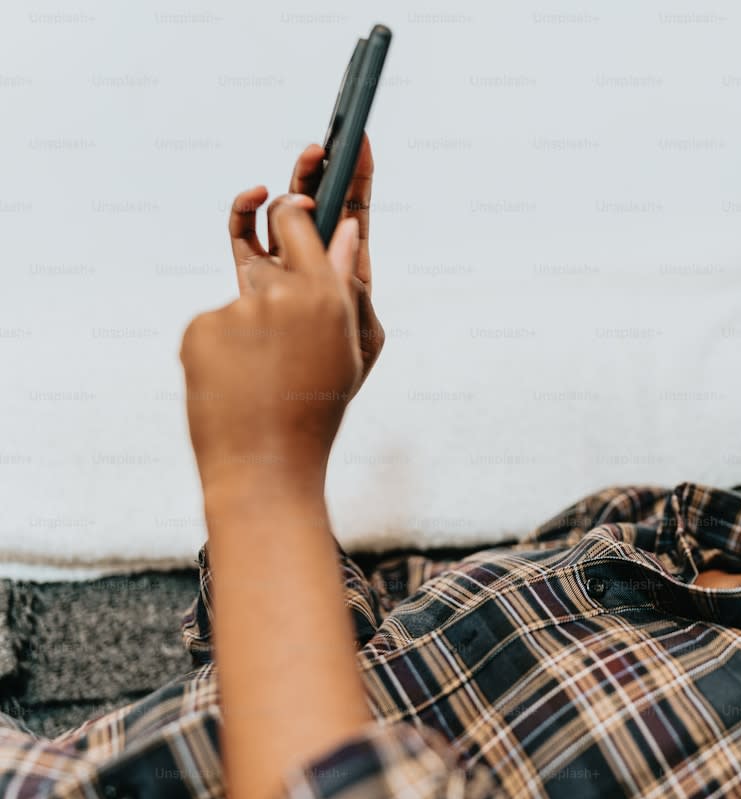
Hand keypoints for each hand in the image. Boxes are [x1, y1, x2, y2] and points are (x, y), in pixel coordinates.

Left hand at [182, 198, 364, 497]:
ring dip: (258, 328)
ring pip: (247, 298)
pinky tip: (241, 387)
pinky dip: (229, 350)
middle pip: (268, 250)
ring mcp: (234, 309)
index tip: (298, 206)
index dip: (296, 208)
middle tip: (287, 319)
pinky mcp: (200, 328)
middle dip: (276, 266)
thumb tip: (345, 230)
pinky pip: (218, 325)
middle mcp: (279, 292)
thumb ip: (349, 286)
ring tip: (271, 381)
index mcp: (326, 294)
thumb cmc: (319, 408)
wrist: (265, 464)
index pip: (296, 216)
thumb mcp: (354, 348)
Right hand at [227, 134, 383, 396]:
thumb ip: (353, 283)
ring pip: (281, 216)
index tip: (359, 138)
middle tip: (319, 150)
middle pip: (318, 207)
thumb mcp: (361, 339)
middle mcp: (314, 268)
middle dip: (320, 174)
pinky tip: (256, 198)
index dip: (358, 178)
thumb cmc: (327, 390)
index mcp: (348, 276)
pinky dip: (245, 212)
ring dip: (287, 190)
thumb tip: (348, 229)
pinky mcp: (245, 280)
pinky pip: (243, 235)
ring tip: (292, 183)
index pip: (355, 216)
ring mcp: (279, 272)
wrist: (272, 428)